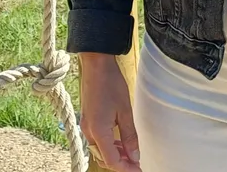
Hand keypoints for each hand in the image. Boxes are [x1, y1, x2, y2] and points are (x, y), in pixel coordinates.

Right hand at [78, 53, 140, 171]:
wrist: (96, 65)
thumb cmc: (111, 84)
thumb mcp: (125, 110)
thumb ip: (129, 136)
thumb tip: (135, 156)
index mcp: (98, 131)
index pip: (112, 161)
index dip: (126, 169)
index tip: (139, 169)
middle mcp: (89, 131)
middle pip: (104, 158)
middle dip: (121, 164)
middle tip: (137, 163)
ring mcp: (86, 125)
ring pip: (100, 150)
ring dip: (115, 155)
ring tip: (131, 153)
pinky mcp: (87, 120)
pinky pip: (97, 140)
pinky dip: (109, 145)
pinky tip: (121, 141)